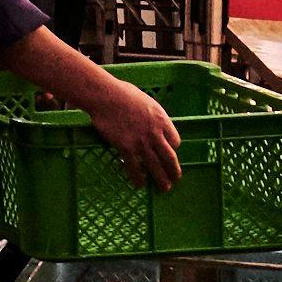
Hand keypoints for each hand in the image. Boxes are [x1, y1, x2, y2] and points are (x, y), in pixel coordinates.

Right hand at [74, 70, 184, 191]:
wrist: (106, 96)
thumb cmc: (122, 93)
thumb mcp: (145, 100)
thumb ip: (151, 113)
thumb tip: (148, 118)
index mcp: (162, 119)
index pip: (175, 140)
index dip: (173, 149)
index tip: (170, 153)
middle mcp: (155, 133)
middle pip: (169, 157)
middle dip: (174, 171)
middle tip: (175, 179)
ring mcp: (141, 141)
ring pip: (155, 165)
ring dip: (161, 179)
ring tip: (164, 188)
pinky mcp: (127, 147)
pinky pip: (135, 167)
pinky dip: (138, 178)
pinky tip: (140, 184)